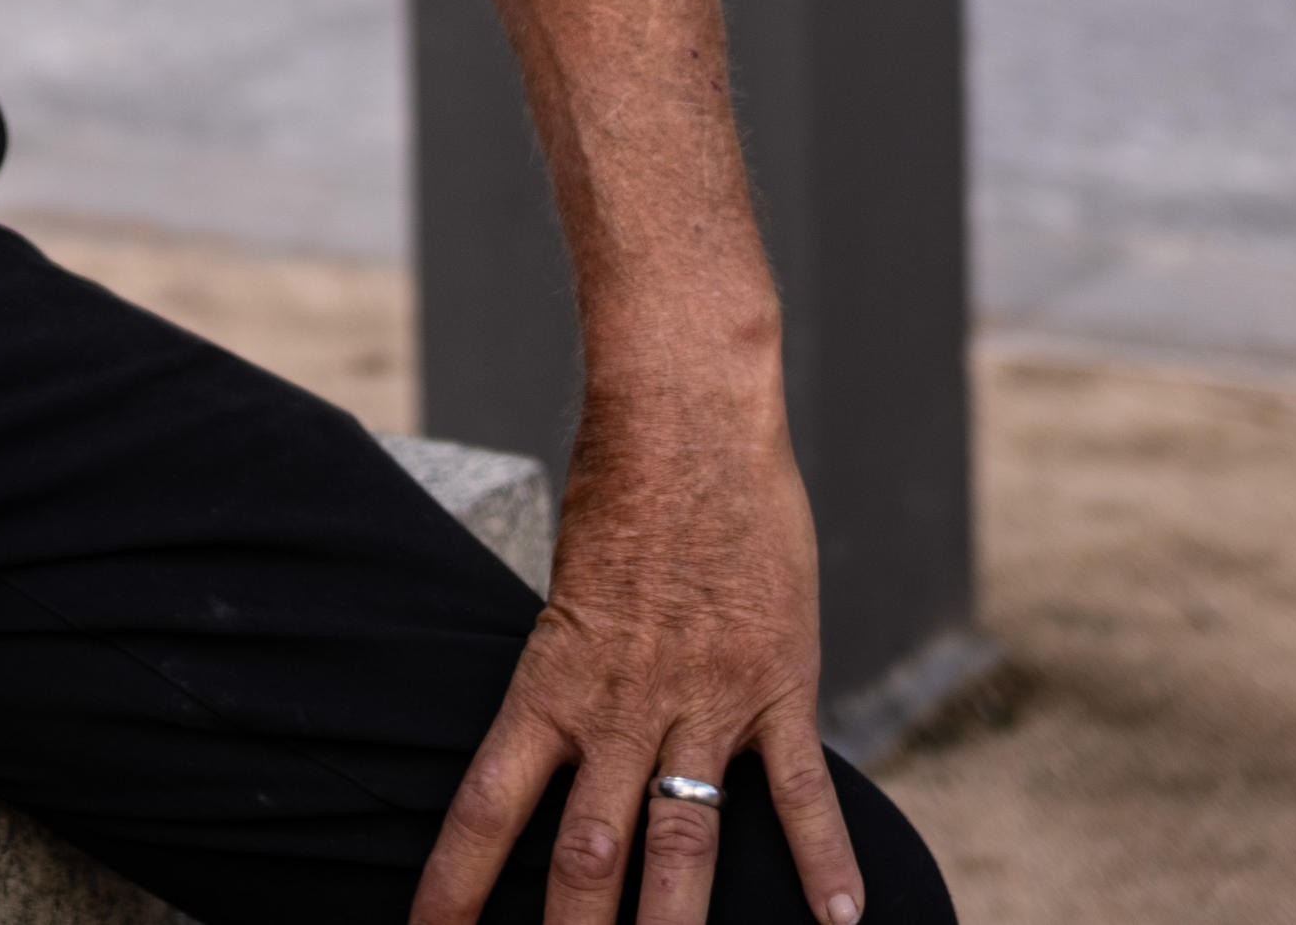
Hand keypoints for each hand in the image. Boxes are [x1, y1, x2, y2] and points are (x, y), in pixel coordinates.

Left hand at [411, 368, 861, 924]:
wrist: (689, 420)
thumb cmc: (619, 494)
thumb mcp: (566, 594)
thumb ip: (569, 678)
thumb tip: (558, 756)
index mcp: (551, 681)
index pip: (487, 810)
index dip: (454, 889)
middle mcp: (621, 706)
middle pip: (587, 855)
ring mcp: (704, 701)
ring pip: (684, 844)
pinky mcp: (778, 684)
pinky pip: (801, 791)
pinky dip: (825, 862)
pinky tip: (840, 923)